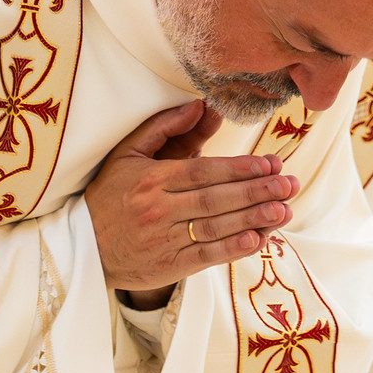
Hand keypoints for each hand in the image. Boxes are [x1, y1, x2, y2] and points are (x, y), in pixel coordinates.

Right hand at [84, 101, 301, 308]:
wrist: (82, 247)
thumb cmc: (110, 195)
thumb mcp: (127, 154)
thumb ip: (164, 128)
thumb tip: (200, 105)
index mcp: (151, 179)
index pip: (203, 171)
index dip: (240, 168)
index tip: (270, 163)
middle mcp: (158, 209)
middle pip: (216, 199)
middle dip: (258, 191)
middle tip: (290, 184)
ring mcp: (163, 240)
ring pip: (216, 227)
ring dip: (254, 219)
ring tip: (285, 209)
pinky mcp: (168, 266)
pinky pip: (206, 256)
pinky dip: (233, 249)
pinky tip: (258, 239)